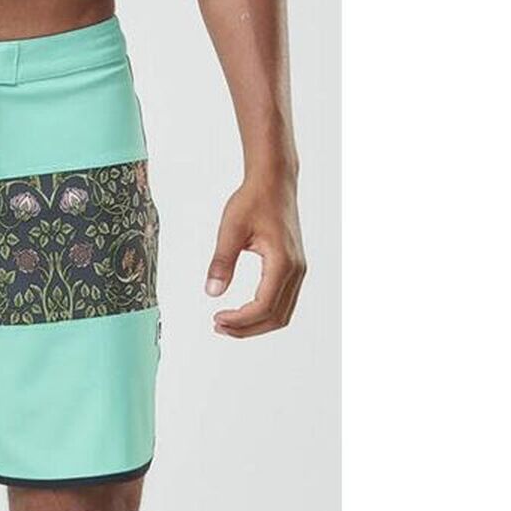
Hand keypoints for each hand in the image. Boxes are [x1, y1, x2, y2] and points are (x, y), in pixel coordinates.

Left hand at [205, 173, 305, 337]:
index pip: (264, 306)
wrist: (274, 182)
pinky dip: (264, 312)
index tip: (216, 318)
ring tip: (227, 322)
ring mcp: (298, 270)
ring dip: (256, 324)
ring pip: (282, 313)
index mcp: (283, 262)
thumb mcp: (230, 229)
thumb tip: (212, 292)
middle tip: (218, 326)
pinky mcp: (294, 268)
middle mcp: (296, 270)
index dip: (240, 320)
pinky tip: (242, 311)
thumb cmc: (253, 200)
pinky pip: (283, 301)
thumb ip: (222, 262)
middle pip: (277, 317)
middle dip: (247, 328)